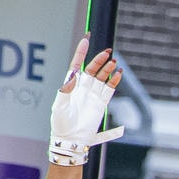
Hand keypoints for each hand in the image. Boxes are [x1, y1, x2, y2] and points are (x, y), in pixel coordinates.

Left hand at [47, 39, 126, 165]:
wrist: (71, 139)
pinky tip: (119, 73)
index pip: (77, 64)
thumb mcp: (60, 105)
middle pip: (93, 69)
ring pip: (102, 77)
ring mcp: (92, 95)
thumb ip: (66, 89)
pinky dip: (114, 81)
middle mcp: (83, 88)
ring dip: (108, 69)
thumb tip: (74, 75)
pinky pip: (109, 89)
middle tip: (108, 52)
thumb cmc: (61, 123)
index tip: (87, 39)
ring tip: (114, 61)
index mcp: (71, 85)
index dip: (81, 52)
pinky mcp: (101, 103)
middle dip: (100, 59)